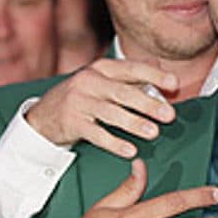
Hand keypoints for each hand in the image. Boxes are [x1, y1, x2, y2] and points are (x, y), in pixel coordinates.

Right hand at [23, 58, 179, 157]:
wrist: (43, 115)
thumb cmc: (83, 97)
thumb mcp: (103, 82)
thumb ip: (133, 81)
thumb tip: (168, 82)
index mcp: (101, 68)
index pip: (131, 68)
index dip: (154, 75)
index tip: (174, 84)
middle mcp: (89, 81)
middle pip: (122, 92)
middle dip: (148, 103)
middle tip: (169, 115)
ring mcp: (79, 101)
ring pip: (110, 113)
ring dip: (134, 123)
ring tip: (153, 133)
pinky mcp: (72, 122)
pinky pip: (96, 134)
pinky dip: (114, 143)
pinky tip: (130, 150)